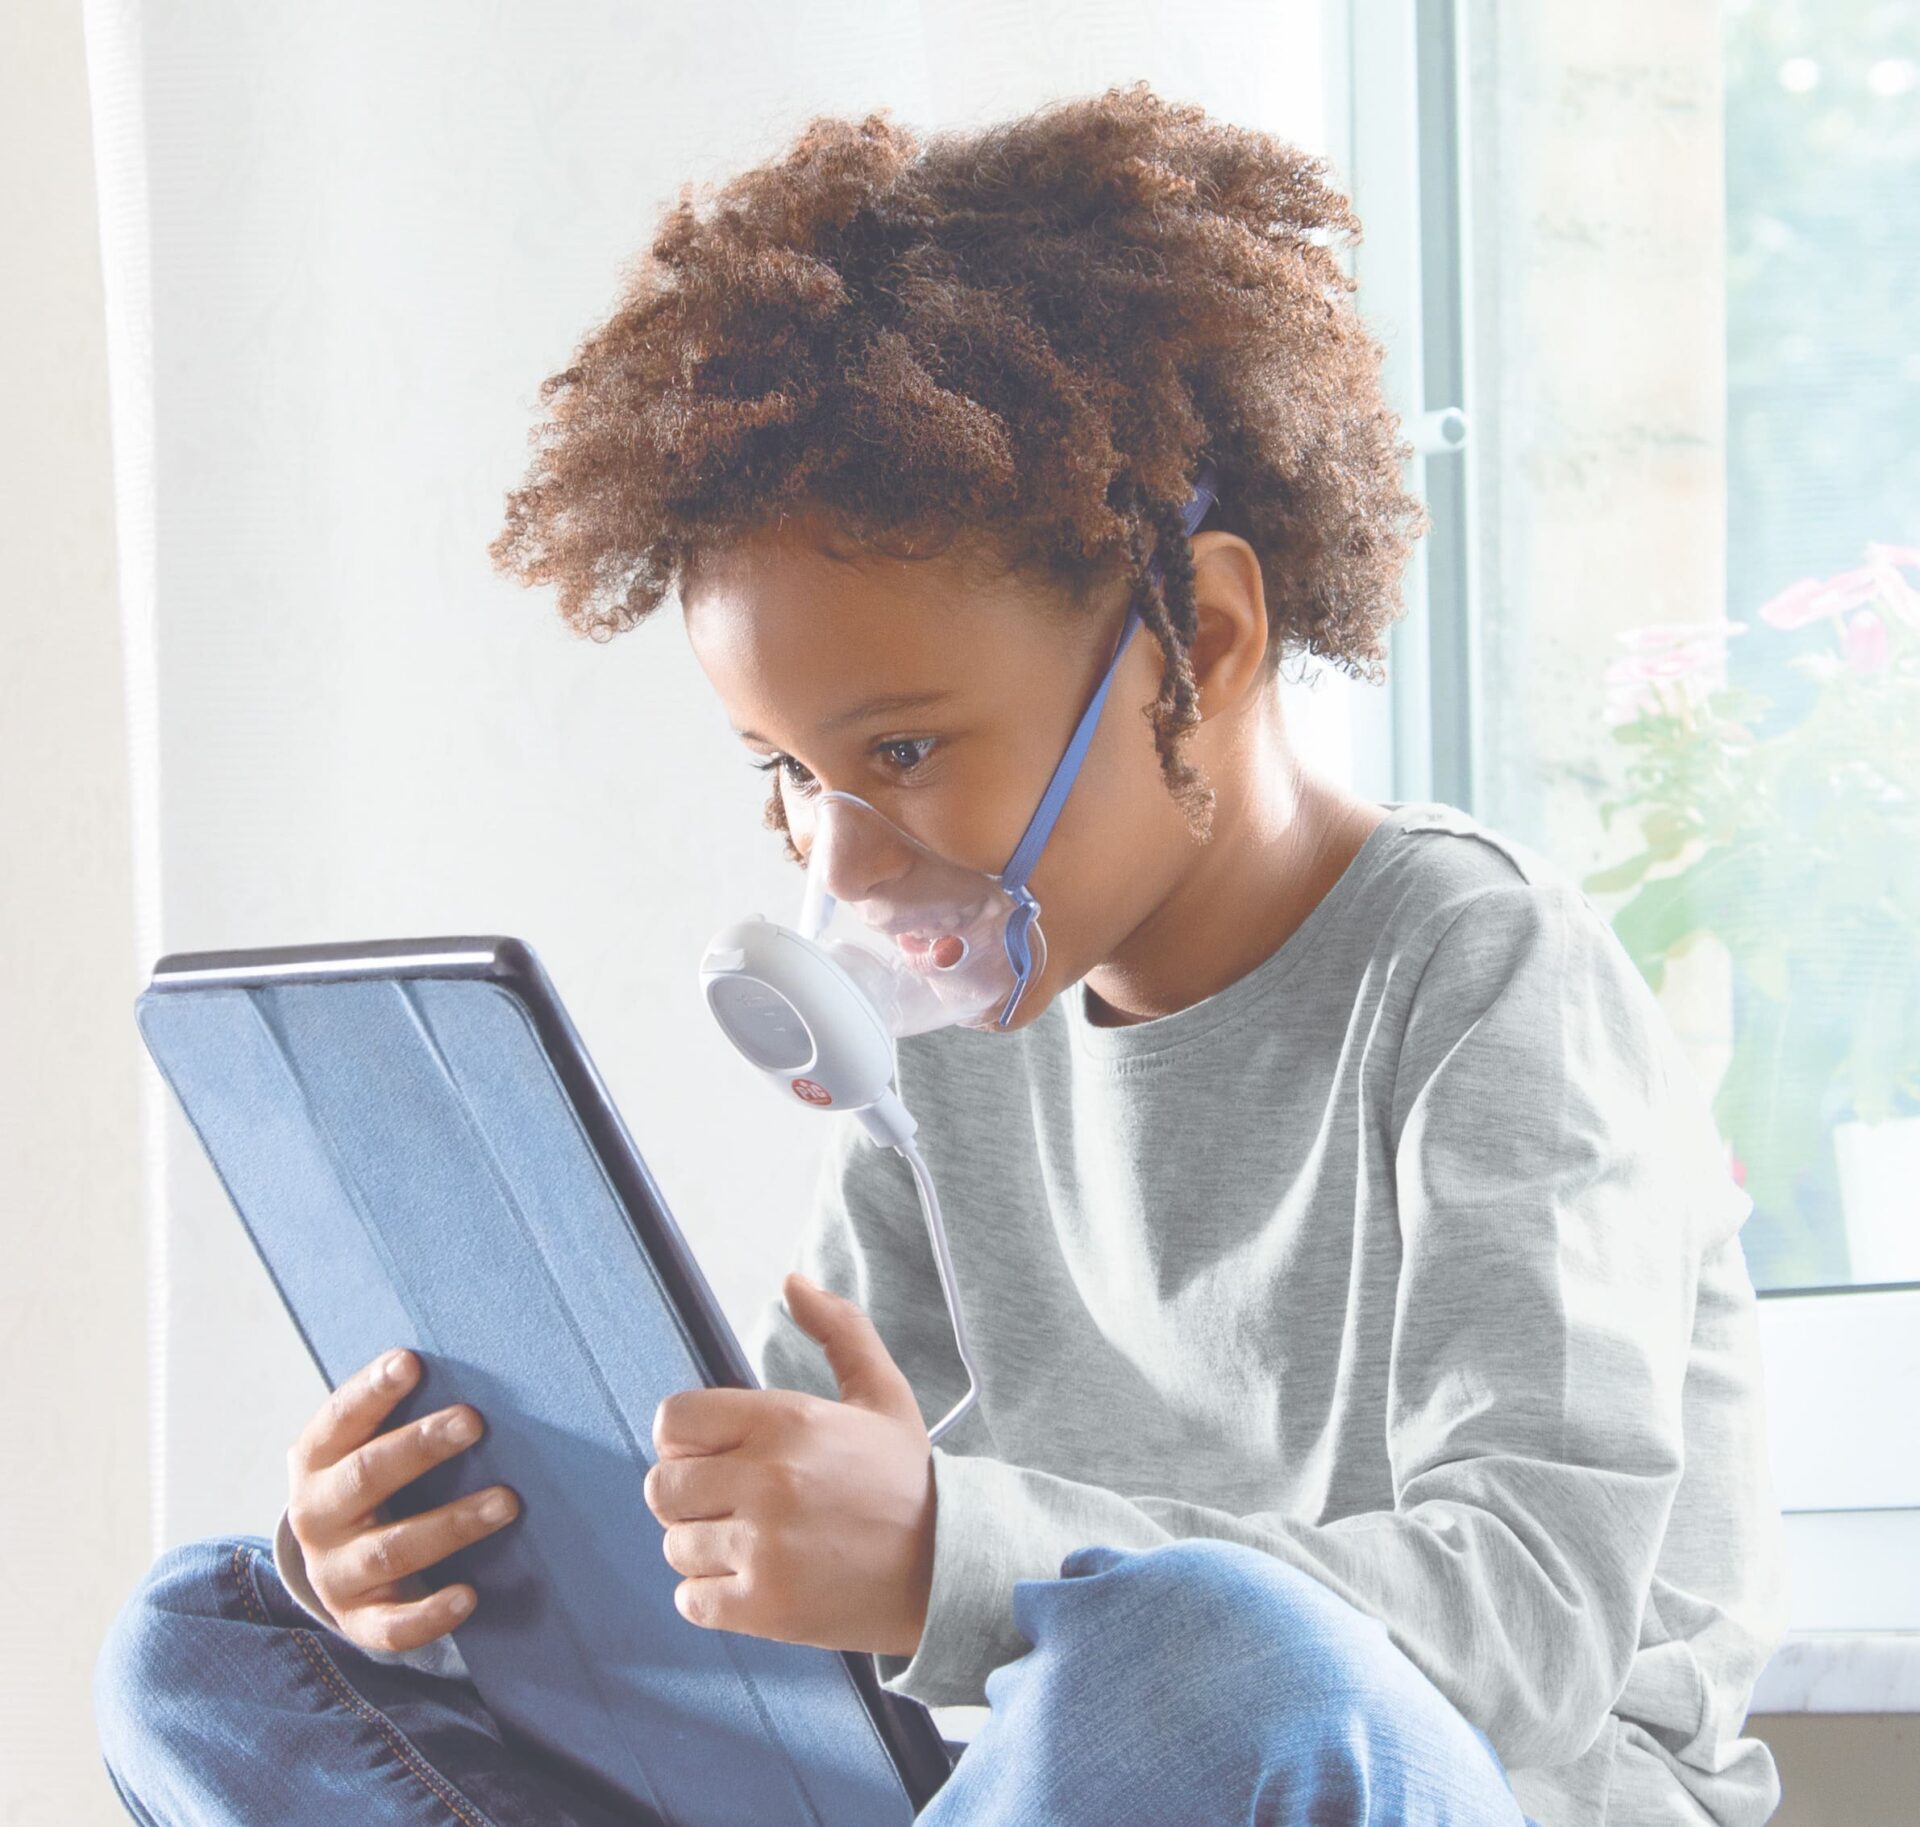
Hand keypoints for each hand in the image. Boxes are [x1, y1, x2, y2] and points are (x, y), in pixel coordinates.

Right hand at [285, 1348, 521, 1656]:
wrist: (334, 1561)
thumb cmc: (372, 1481)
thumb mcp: (365, 1445)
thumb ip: (399, 1413)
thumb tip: (481, 1363)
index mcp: (316, 1460)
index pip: (339, 1419)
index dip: (371, 1391)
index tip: (411, 1361)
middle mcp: (318, 1515)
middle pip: (367, 1477)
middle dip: (421, 1447)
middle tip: (474, 1421)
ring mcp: (336, 1572)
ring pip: (391, 1549)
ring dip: (451, 1524)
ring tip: (506, 1501)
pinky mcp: (361, 1620)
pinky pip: (392, 1626)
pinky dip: (429, 1614)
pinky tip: (468, 1597)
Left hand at [644, 1273, 934, 1657]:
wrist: (951, 1567)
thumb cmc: (907, 1478)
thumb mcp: (882, 1393)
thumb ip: (838, 1329)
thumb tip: (792, 1280)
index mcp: (786, 1420)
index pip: (673, 1422)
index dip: (684, 1440)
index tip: (716, 1455)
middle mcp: (767, 1479)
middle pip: (662, 1487)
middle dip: (689, 1497)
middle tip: (732, 1505)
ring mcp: (764, 1547)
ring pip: (675, 1546)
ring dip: (703, 1548)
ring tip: (752, 1545)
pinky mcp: (765, 1606)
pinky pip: (690, 1600)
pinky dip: (711, 1597)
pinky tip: (754, 1582)